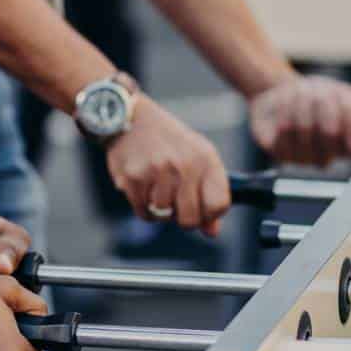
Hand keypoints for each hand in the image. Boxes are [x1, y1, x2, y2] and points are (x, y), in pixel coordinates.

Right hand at [106, 97, 230, 236]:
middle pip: (190, 219)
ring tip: (157, 188)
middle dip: (184, 218)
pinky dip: (144, 207)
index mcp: (205, 159)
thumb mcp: (196, 157)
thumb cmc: (168, 142)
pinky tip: (144, 188)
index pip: (219, 205)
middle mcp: (184, 165)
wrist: (131, 119)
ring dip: (160, 210)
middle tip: (176, 204)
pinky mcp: (134, 178)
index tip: (202, 210)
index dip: (210, 215)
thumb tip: (212, 232)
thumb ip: (208, 193)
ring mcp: (157, 172)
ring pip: (164, 216)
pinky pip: (144, 212)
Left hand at [249, 75, 350, 166]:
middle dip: (324, 104)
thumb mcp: (345, 94)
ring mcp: (302, 158)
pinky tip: (283, 103)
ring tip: (299, 90)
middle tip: (320, 89)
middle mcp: (326, 156)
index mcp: (346, 145)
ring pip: (304, 130)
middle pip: (329, 132)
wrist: (283, 95)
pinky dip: (282, 112)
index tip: (344, 101)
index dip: (349, 122)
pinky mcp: (279, 152)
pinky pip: (282, 134)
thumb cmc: (318, 97)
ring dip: (301, 103)